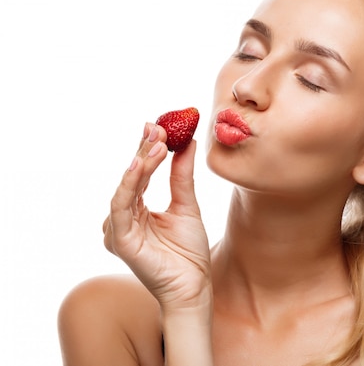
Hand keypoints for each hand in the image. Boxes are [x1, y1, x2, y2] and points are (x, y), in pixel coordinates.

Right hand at [103, 123, 211, 309]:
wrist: (195, 286)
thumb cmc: (189, 253)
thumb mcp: (187, 206)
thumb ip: (182, 176)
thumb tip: (187, 142)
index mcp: (138, 210)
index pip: (140, 174)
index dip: (147, 149)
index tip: (158, 126)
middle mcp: (125, 218)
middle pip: (131, 177)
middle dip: (143, 150)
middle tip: (157, 127)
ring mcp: (120, 229)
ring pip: (126, 188)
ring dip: (141, 163)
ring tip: (157, 142)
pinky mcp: (120, 241)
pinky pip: (122, 206)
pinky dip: (130, 184)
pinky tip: (140, 164)